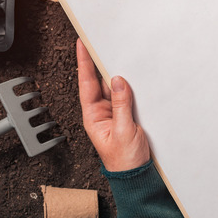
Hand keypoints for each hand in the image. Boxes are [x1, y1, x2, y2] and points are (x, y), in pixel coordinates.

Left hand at [76, 39, 149, 171]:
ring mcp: (115, 112)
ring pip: (114, 87)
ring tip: (117, 53)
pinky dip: (129, 84)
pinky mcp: (128, 115)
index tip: (81, 45)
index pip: (87, 84)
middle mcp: (102, 112)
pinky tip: (132, 75)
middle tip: (100, 42)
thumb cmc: (124, 160)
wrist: (136, 175)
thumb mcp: (123, 131)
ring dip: (117, 72)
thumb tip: (117, 81)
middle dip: (100, 62)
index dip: (84, 63)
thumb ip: (121, 104)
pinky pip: (126, 95)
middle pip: (99, 81)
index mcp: (93, 116)